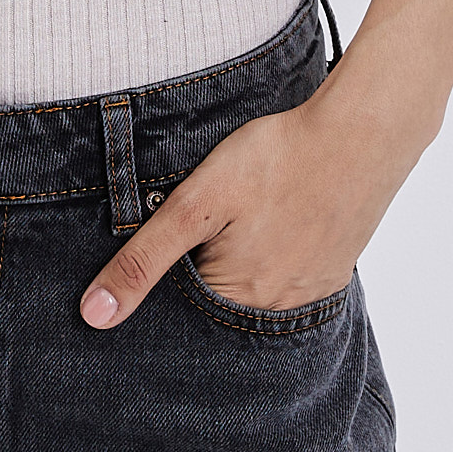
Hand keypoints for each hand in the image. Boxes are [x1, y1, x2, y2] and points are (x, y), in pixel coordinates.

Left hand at [77, 81, 413, 328]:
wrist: (359, 136)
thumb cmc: (275, 160)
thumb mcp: (195, 203)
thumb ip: (144, 259)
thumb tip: (93, 315)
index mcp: (236, 299)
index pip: (178, 316)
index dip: (163, 282)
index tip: (167, 246)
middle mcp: (275, 311)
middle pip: (218, 307)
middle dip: (201, 273)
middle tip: (207, 225)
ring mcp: (309, 294)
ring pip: (253, 294)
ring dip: (237, 266)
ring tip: (239, 221)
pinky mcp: (332, 272)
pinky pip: (289, 282)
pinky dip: (272, 259)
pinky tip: (271, 225)